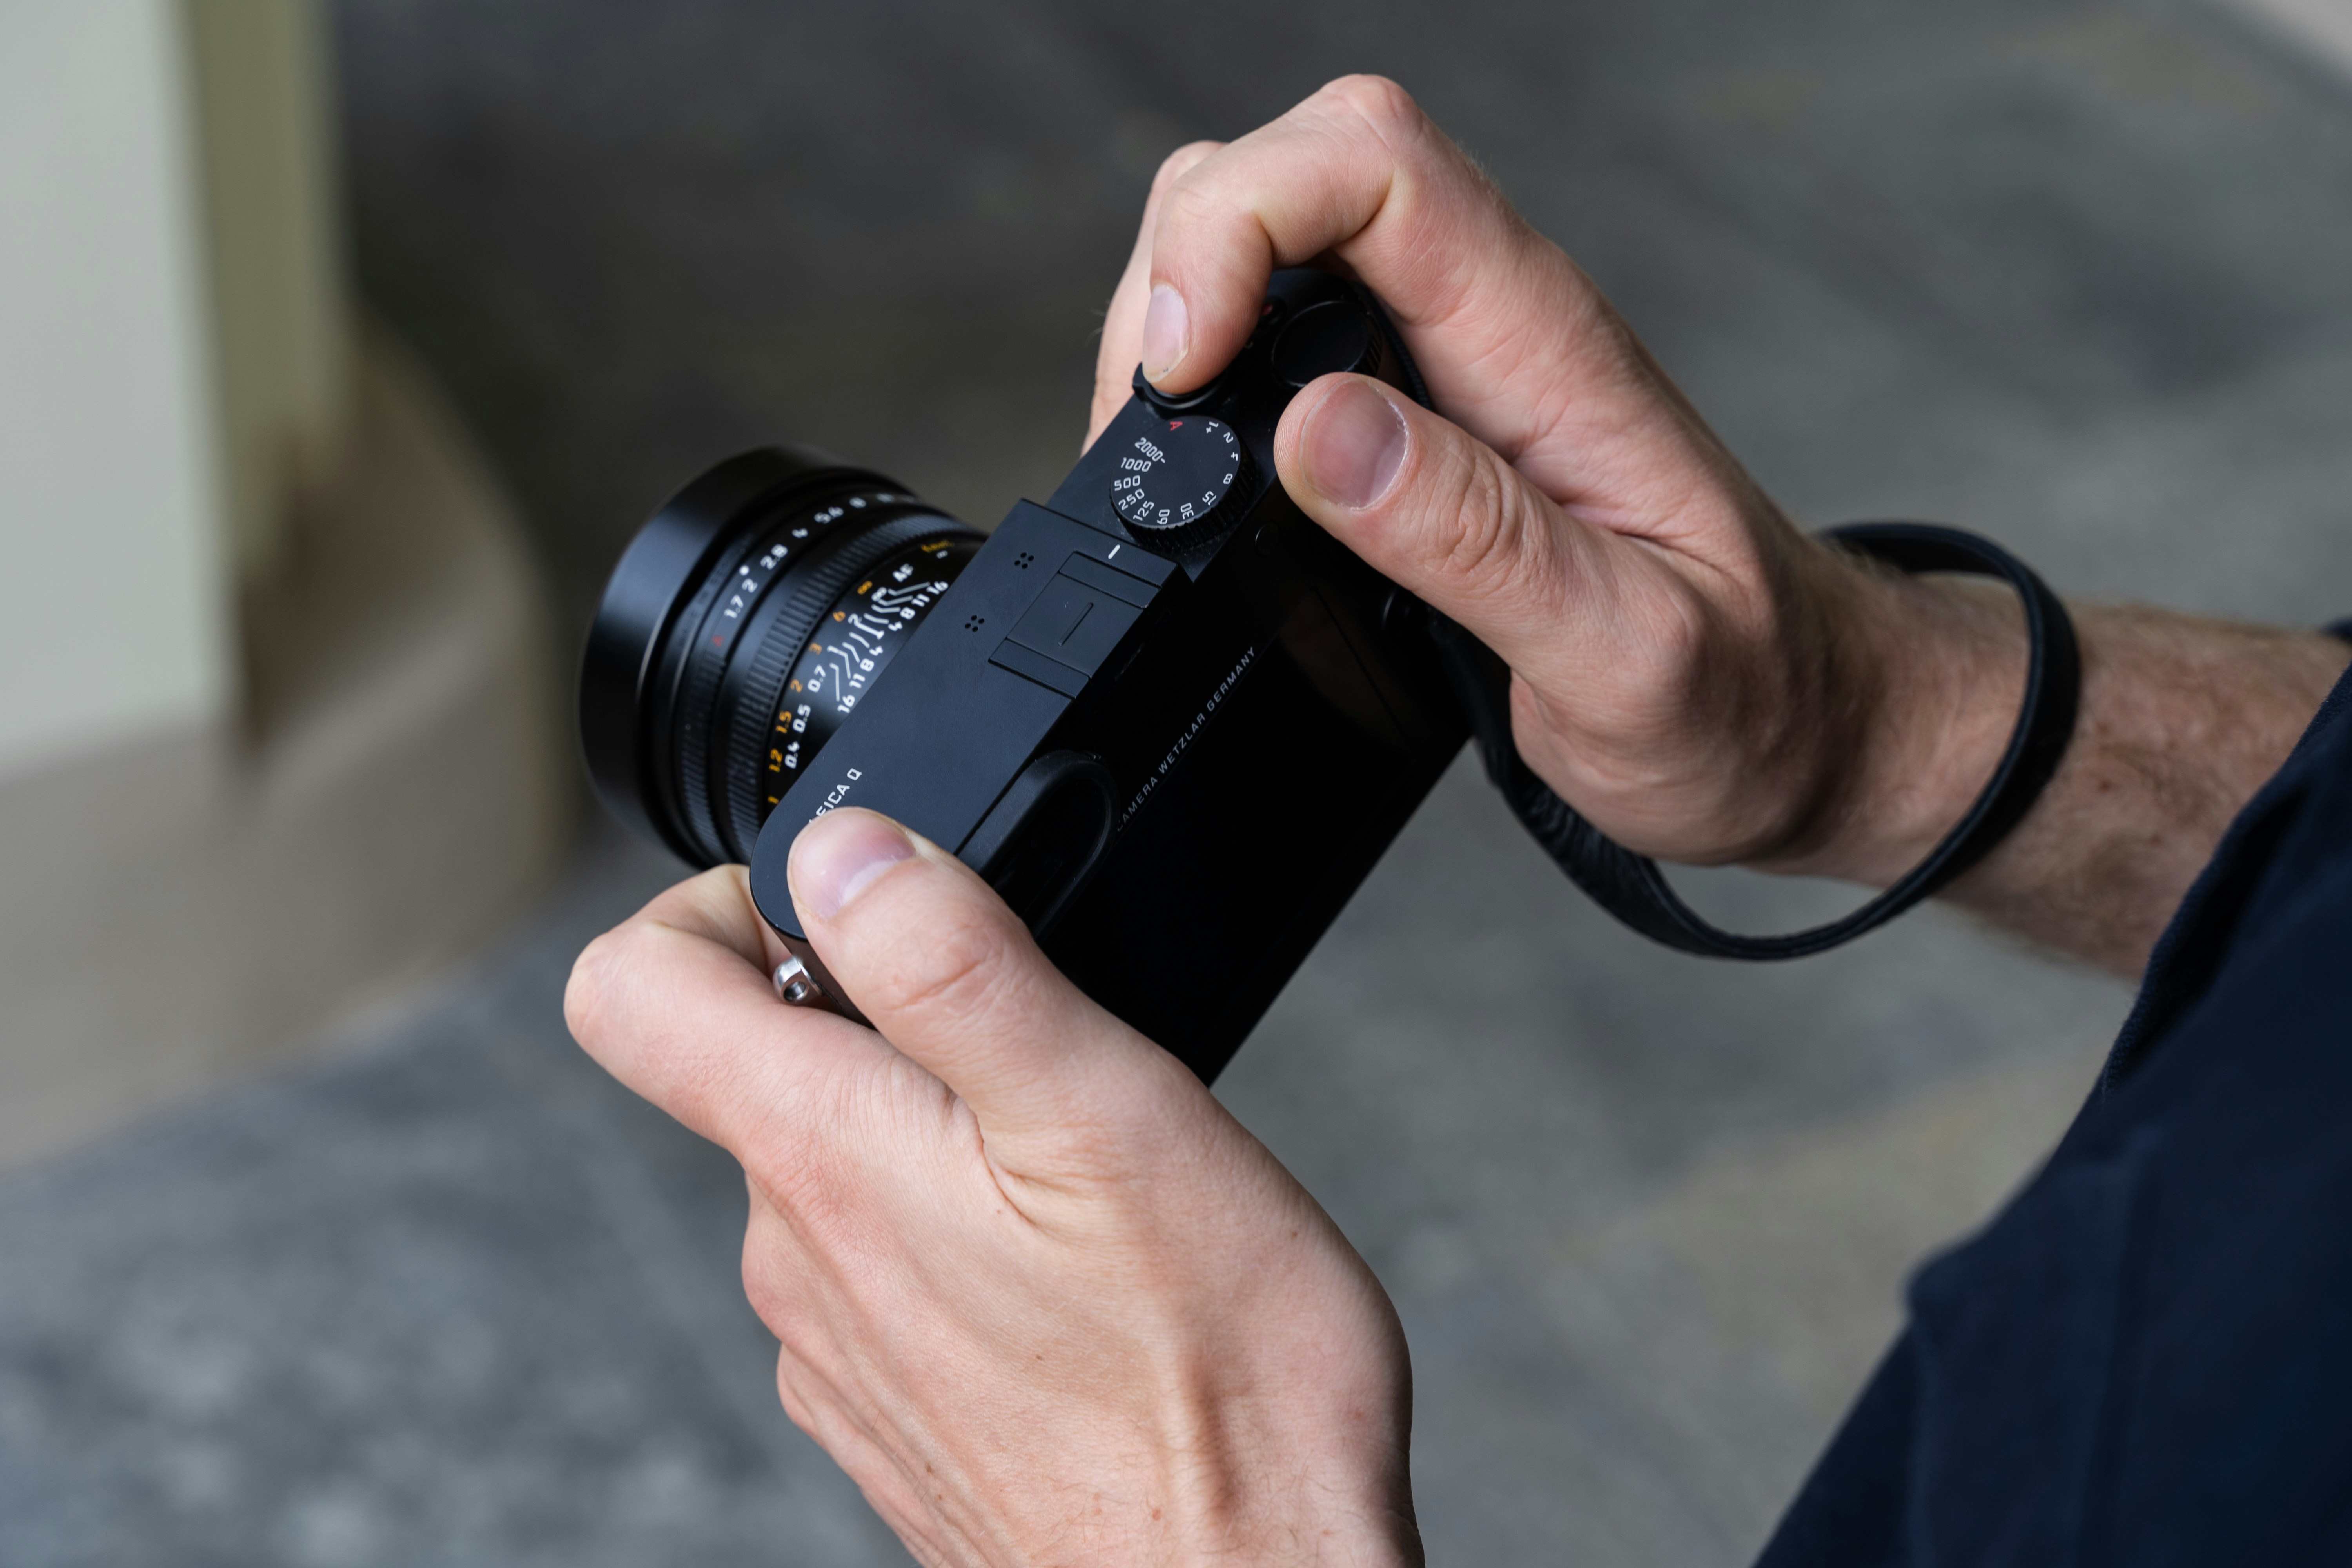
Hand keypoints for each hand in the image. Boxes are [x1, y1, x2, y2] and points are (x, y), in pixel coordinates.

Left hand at [566, 808, 1420, 1567]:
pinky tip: (1075, 1281)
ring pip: (839, 1173)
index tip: (843, 907)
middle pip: (760, 1071)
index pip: (631, 988)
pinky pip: (886, 1277)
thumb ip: (953, 964)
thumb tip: (835, 847)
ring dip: (937, 1138)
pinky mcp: (892, 1415)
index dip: (712, 902)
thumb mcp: (1105, 1113)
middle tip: (1039, 1057)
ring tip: (1078, 1181)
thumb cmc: (1211, 1382)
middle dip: (883, 1024)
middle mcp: (795, 1258)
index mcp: (824, 1157)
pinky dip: (962, 1242)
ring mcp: (836, 1350)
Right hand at [1090, 76, 1922, 871]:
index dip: (1242, 223)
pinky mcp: (1425, 422)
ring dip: (1182, 314)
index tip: (1186, 365)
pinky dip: (1215, 386)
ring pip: (1283, 241)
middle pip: (1304, 169)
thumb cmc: (1742, 700)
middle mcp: (1496, 329)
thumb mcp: (1629, 658)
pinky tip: (1205, 471)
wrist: (1800, 727)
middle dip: (1184, 257)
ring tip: (1160, 449)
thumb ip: (1477, 544)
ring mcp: (1456, 368)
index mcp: (1547, 349)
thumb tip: (1316, 432)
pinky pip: (1293, 337)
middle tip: (1152, 418)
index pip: (1374, 165)